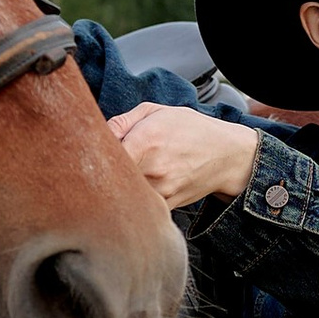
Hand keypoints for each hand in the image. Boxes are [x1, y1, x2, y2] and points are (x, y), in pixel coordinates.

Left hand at [107, 101, 260, 210]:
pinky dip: (134, 199)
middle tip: (101, 166)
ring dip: (118, 187)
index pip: (104, 155)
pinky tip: (138, 188)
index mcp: (146, 141)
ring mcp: (161, 191)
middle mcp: (153, 169)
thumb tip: (97, 133)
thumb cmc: (191, 129)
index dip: (93, 156)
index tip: (91, 154)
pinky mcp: (167, 206)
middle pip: (110, 179)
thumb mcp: (157, 111)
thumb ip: (122, 121)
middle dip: (103, 173)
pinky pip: (140, 206)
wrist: (227, 155)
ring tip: (124, 175)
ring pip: (124, 195)